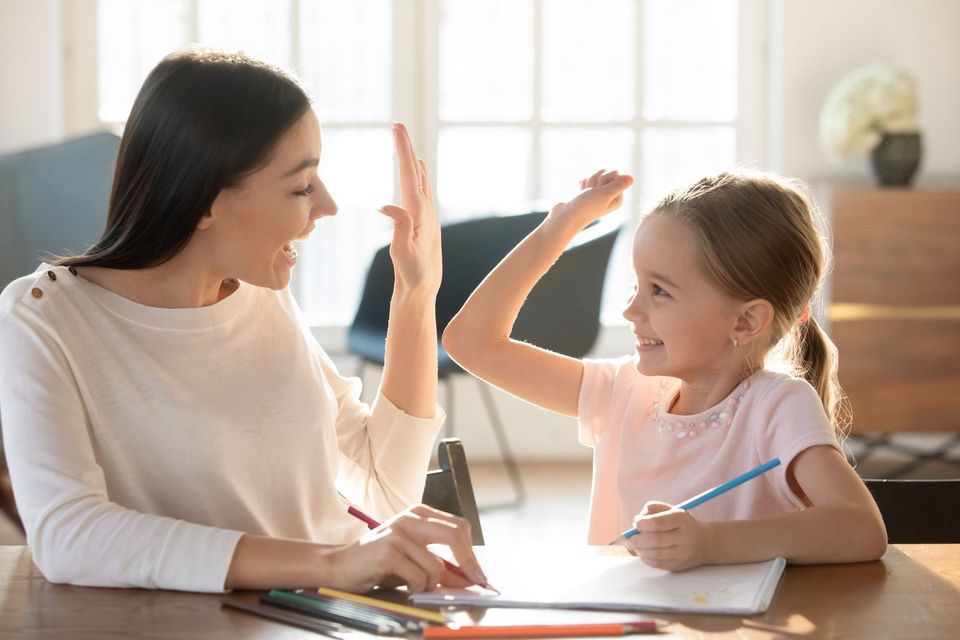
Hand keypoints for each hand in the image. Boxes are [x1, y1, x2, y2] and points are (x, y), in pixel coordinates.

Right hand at [321, 504, 484, 592]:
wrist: (337, 565)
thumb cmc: (377, 563)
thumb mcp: (412, 557)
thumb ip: (439, 563)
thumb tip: (469, 577)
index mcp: (419, 513)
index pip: (458, 527)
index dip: (472, 552)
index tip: (478, 573)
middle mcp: (410, 518)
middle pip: (455, 535)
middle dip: (469, 563)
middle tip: (474, 583)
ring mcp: (399, 533)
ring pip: (437, 566)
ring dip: (431, 585)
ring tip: (415, 584)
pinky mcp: (388, 552)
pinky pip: (420, 578)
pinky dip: (417, 589)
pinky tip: (403, 585)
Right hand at [379, 123, 441, 293]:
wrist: (424, 289)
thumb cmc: (412, 273)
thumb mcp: (403, 252)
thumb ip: (399, 225)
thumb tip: (386, 204)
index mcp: (419, 213)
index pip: (409, 174)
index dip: (403, 149)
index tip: (397, 129)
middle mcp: (426, 210)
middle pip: (415, 171)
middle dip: (405, 147)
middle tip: (398, 125)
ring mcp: (427, 215)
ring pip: (419, 179)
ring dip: (411, 158)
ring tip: (405, 141)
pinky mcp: (423, 221)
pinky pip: (419, 190)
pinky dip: (416, 174)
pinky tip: (417, 170)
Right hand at [546, 169, 633, 229]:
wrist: (565, 214)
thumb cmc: (586, 207)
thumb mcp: (605, 195)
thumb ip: (619, 185)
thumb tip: (632, 178)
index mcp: (617, 197)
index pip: (616, 174)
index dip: (605, 179)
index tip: (598, 191)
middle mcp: (610, 195)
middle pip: (606, 172)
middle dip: (596, 179)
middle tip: (590, 193)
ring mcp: (598, 192)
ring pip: (596, 173)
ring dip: (588, 180)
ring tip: (584, 193)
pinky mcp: (588, 189)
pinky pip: (587, 176)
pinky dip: (582, 181)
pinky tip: (580, 190)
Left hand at [625, 501, 713, 571]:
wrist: (705, 542)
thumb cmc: (681, 524)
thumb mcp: (671, 509)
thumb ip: (654, 508)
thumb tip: (639, 518)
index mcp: (681, 519)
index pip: (657, 522)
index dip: (642, 523)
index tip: (636, 523)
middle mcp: (685, 536)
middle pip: (656, 540)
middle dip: (638, 539)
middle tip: (629, 538)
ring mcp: (683, 553)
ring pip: (656, 554)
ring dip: (640, 550)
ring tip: (635, 545)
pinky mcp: (680, 566)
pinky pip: (659, 564)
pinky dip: (647, 559)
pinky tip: (643, 553)